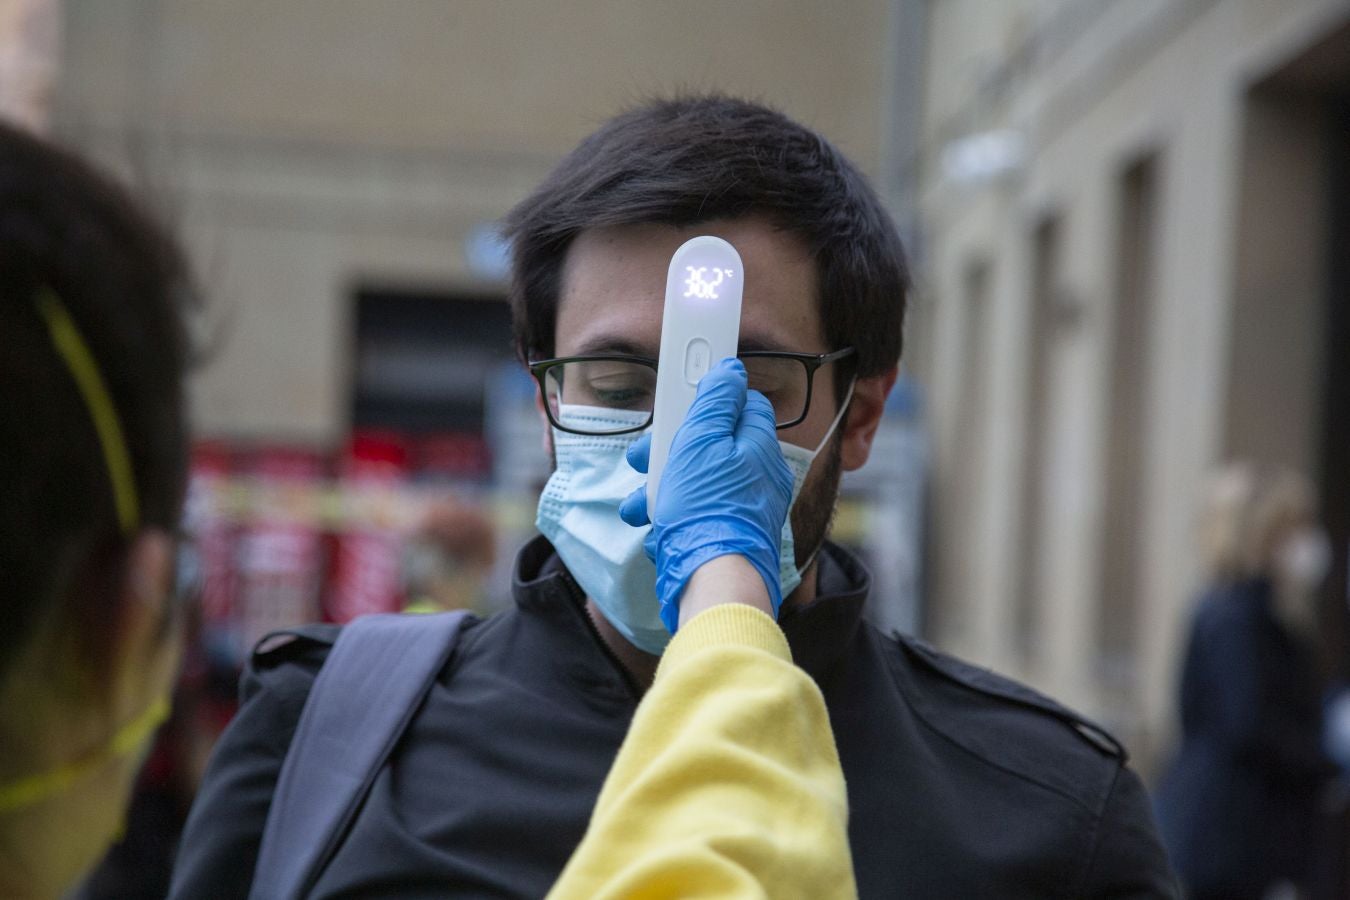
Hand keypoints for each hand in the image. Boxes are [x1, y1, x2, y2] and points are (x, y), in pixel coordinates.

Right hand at [619, 358, 793, 633]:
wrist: (712, 582)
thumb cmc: (707, 512)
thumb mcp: (701, 442)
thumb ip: (715, 403)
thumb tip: (730, 370)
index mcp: (758, 447)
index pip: (742, 403)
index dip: (708, 398)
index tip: (679, 398)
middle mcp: (758, 477)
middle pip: (712, 444)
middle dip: (670, 449)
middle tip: (645, 457)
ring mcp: (745, 508)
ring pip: (698, 482)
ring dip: (662, 487)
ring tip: (640, 503)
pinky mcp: (728, 535)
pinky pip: (696, 514)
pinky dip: (672, 517)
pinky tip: (656, 526)